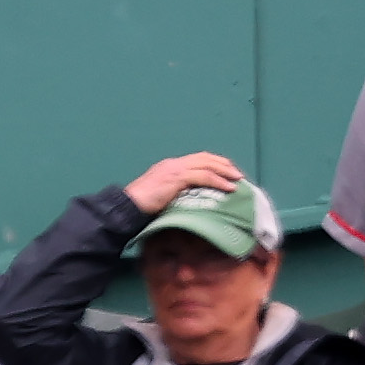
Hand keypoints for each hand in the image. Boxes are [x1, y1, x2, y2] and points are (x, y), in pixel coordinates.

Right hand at [123, 151, 244, 215]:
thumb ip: (174, 192)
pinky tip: (228, 188)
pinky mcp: (177, 177)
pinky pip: (204, 176)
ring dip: (225, 172)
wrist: (127, 206)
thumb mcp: (160, 195)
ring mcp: (176, 168)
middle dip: (224, 165)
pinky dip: (218, 181)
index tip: (227, 171)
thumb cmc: (139, 206)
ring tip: (237, 179)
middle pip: (206, 158)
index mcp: (170, 166)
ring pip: (208, 165)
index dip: (214, 163)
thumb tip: (189, 199)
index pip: (197, 159)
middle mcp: (174, 163)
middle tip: (237, 174)